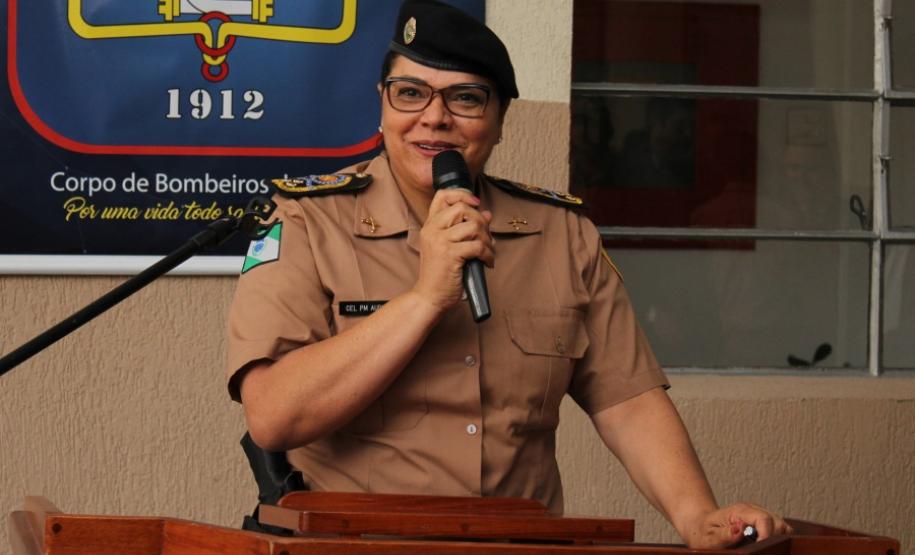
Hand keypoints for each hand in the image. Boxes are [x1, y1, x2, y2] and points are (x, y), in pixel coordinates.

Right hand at [412, 188, 493, 311]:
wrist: (430, 296)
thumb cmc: (440, 274)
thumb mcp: (448, 247)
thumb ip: (464, 229)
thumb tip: (486, 214)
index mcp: (430, 225)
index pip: (443, 195)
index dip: (462, 195)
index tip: (475, 204)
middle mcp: (432, 230)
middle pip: (463, 208)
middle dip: (480, 221)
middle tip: (485, 237)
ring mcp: (440, 241)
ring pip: (473, 226)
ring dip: (487, 239)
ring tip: (487, 251)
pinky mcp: (450, 255)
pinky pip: (478, 246)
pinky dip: (488, 254)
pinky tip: (487, 262)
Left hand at [681, 503, 792, 548]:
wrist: (700, 525)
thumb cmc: (702, 532)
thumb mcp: (707, 537)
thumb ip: (723, 535)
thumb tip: (740, 530)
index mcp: (739, 511)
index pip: (763, 519)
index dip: (767, 536)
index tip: (760, 549)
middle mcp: (753, 510)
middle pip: (778, 523)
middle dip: (774, 540)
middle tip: (760, 551)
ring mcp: (760, 515)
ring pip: (783, 527)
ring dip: (777, 540)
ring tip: (761, 549)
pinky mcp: (764, 523)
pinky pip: (780, 531)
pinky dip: (777, 540)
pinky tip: (764, 547)